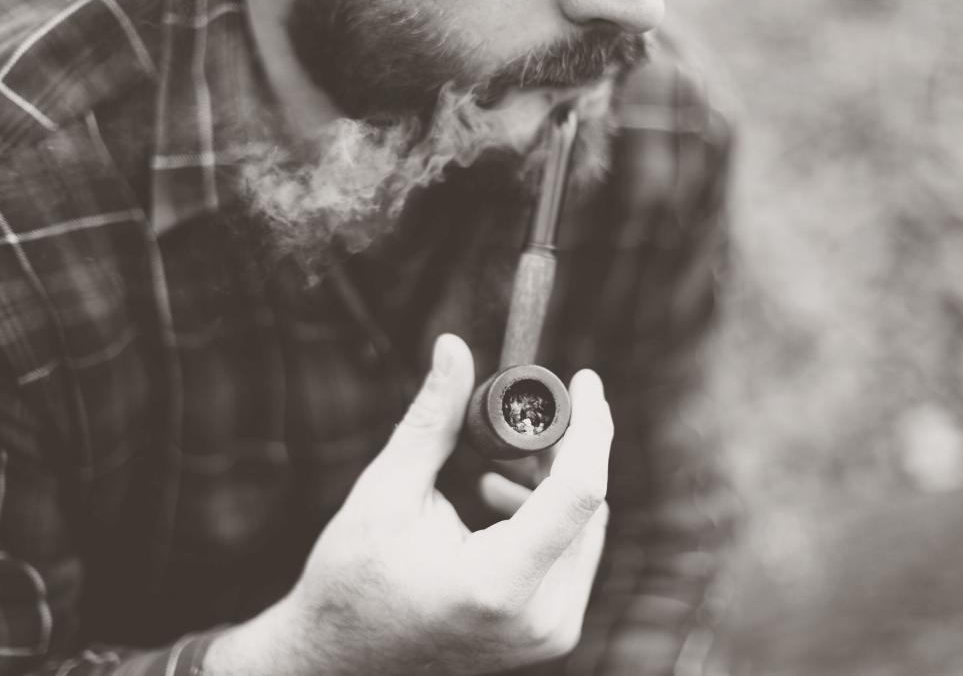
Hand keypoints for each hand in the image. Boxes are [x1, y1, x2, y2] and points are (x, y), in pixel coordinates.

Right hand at [205, 334, 612, 674]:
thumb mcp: (388, 491)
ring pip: (584, 529)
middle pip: (587, 506)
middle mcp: (541, 617)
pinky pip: (571, 557)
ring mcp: (550, 634)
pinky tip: (496, 503)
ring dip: (552, 484)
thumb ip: (433, 419)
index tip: (585, 381)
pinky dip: (546, 519)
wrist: (342, 662)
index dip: (590, 426)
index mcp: (499, 583)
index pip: (578, 491)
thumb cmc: (354, 579)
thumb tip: (453, 347)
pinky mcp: (549, 636)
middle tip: (525, 419)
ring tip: (491, 471)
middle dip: (564, 449)